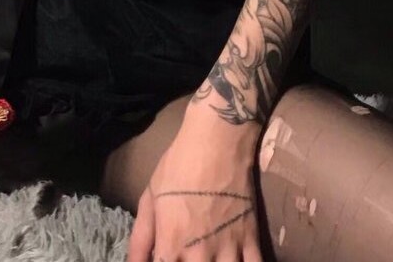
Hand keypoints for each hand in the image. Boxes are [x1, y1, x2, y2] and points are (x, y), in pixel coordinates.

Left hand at [127, 112, 264, 261]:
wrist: (216, 142)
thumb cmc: (178, 166)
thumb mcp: (150, 198)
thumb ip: (141, 238)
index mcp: (171, 244)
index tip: (166, 258)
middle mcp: (200, 254)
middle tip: (188, 255)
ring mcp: (228, 249)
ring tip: (209, 258)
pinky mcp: (251, 240)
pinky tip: (235, 261)